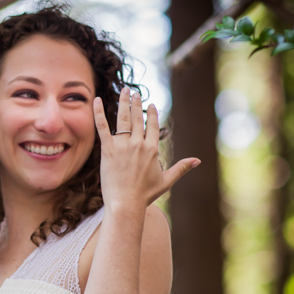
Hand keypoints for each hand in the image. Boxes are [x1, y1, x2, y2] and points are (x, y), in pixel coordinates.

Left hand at [94, 87, 199, 210]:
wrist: (126, 203)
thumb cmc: (145, 194)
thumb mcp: (166, 180)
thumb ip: (181, 168)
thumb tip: (198, 160)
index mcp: (152, 149)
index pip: (152, 126)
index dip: (151, 114)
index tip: (150, 105)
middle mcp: (138, 144)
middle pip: (138, 118)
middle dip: (136, 103)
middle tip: (134, 91)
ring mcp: (122, 146)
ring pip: (123, 119)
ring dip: (123, 103)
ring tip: (124, 90)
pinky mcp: (107, 150)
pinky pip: (102, 127)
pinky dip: (98, 113)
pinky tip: (96, 100)